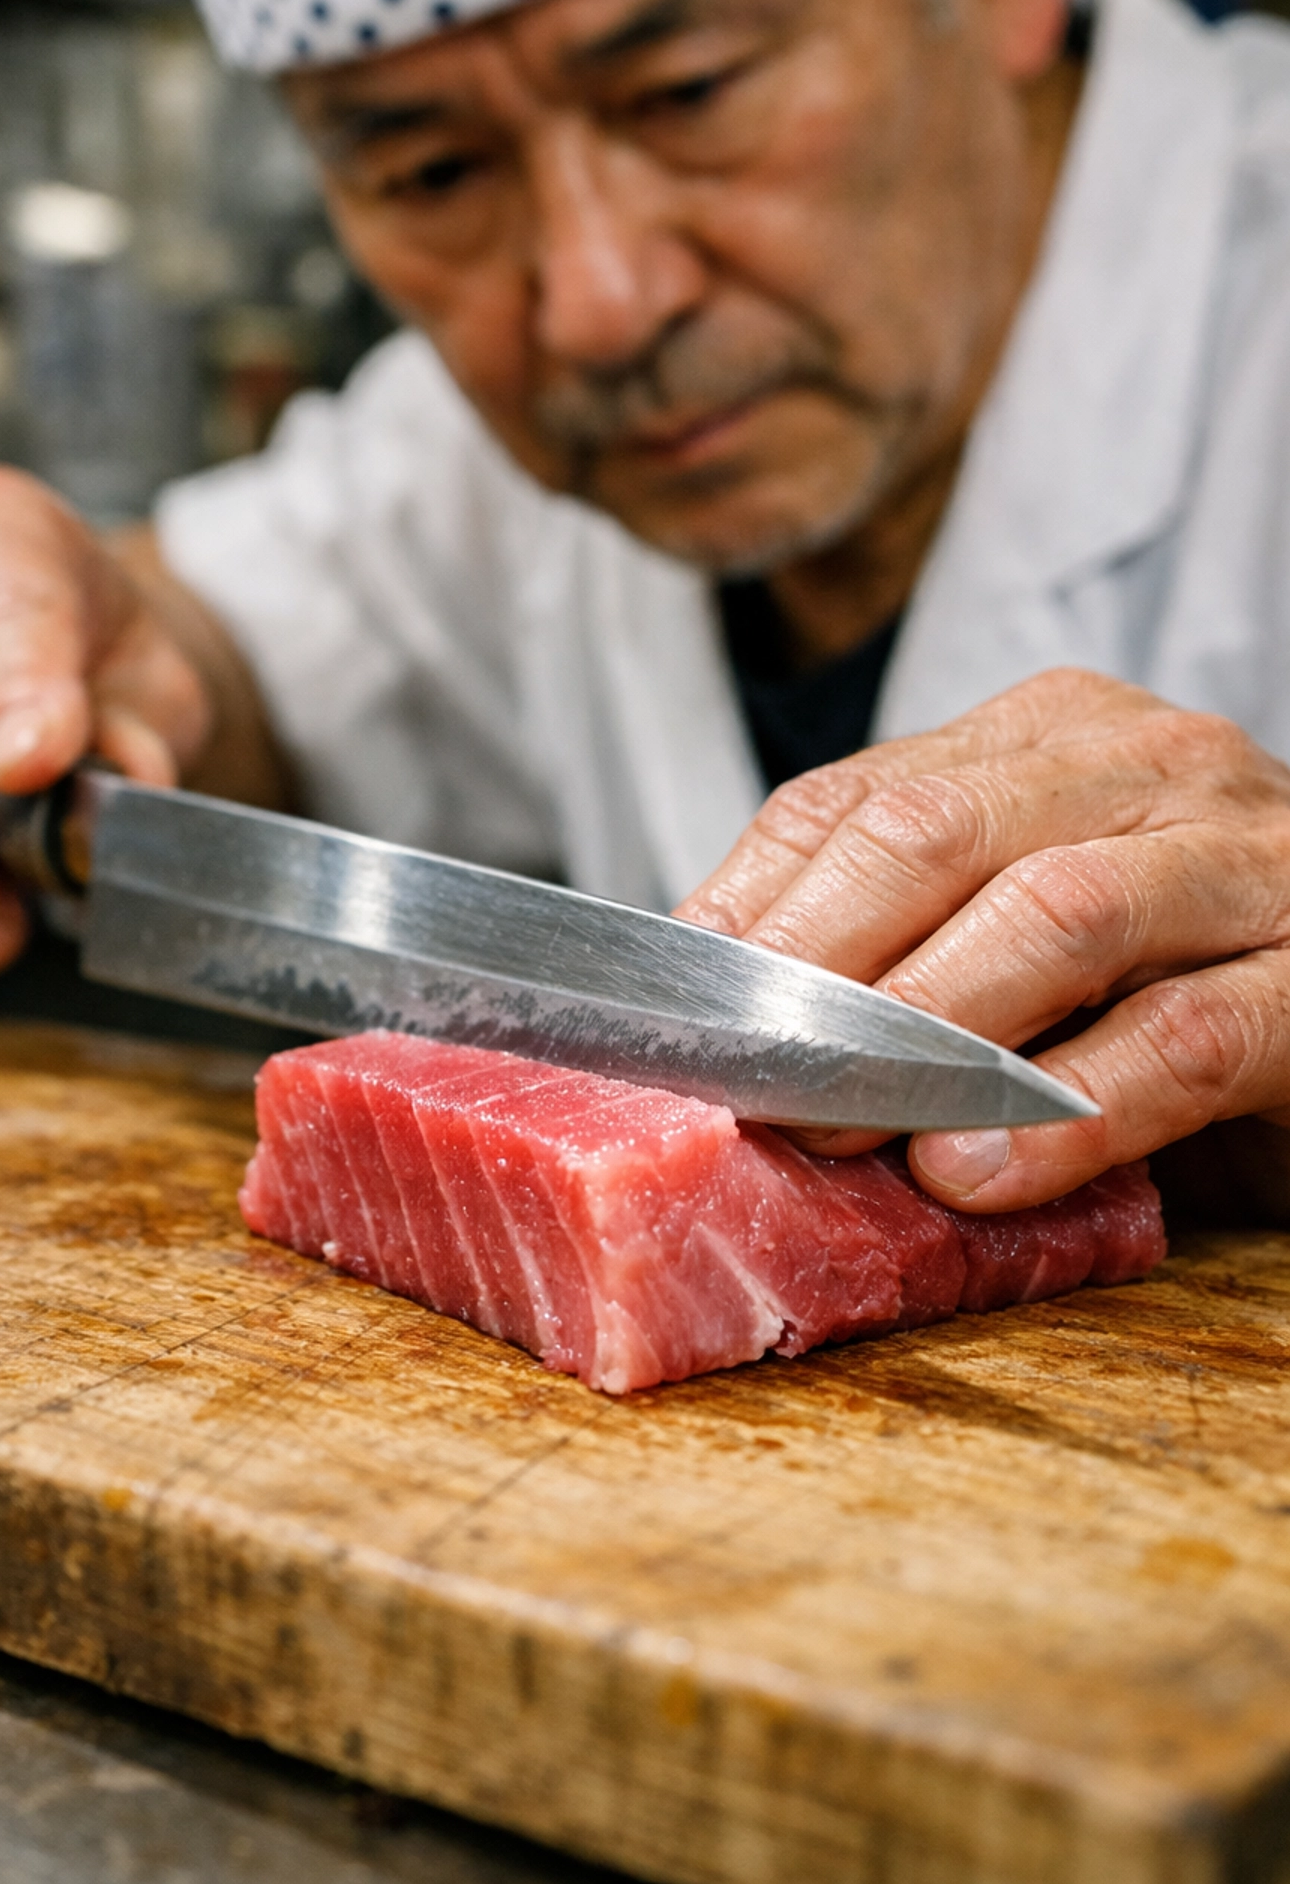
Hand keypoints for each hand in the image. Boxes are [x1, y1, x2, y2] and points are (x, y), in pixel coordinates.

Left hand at [677, 670, 1289, 1213]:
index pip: (860, 795)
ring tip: (840, 1130)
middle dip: (819, 963)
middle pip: (937, 835)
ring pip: (1059, 913)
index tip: (675, 1006)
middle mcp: (1152, 766)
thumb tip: (708, 988)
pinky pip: (1184, 1039)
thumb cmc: (1168, 970)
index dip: (753, 904)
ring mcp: (1249, 861)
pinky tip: (978, 1172)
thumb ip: (898, 927)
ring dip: (926, 1030)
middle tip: (750, 1079)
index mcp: (1053, 734)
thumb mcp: (1019, 920)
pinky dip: (1068, 1113)